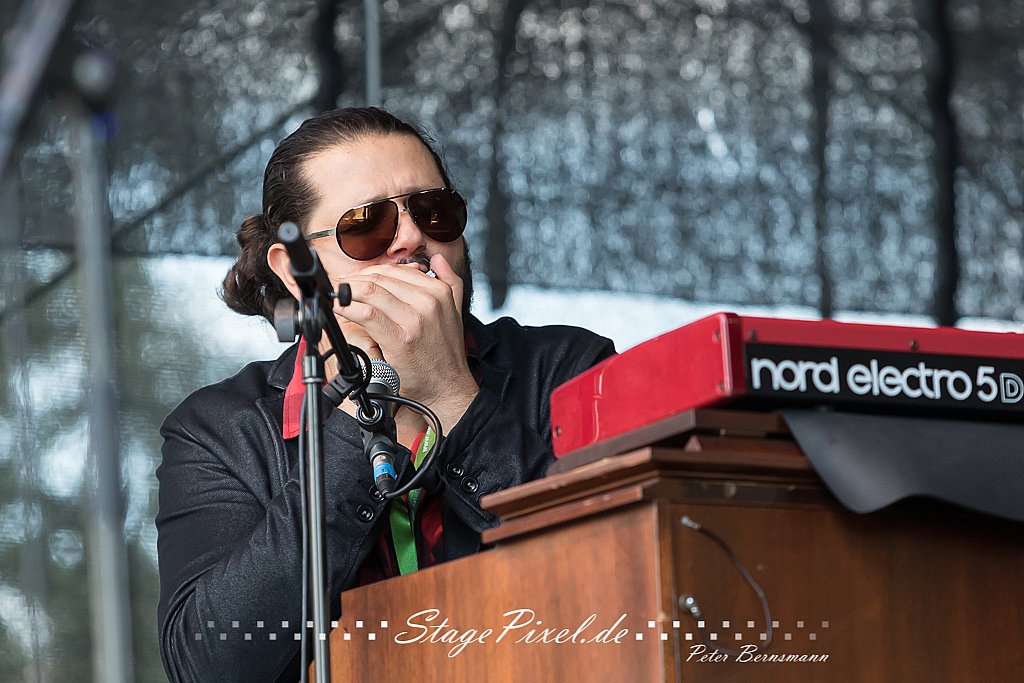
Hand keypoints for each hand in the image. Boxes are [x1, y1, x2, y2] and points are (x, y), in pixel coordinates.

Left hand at [332, 254, 478, 433]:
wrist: (448, 387)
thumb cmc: (446, 353)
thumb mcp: (456, 310)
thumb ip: (450, 281)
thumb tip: (437, 260)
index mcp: (439, 292)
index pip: (396, 270)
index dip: (370, 271)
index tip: (357, 278)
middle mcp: (428, 302)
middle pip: (381, 278)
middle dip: (355, 279)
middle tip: (342, 285)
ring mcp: (414, 320)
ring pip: (371, 292)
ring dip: (348, 291)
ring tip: (338, 295)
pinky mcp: (400, 339)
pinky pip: (368, 314)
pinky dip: (348, 308)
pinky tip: (340, 308)